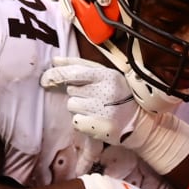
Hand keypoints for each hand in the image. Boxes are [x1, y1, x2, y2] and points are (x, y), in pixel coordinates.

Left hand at [41, 57, 188, 174]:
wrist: (142, 124)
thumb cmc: (122, 96)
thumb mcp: (108, 75)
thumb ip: (82, 66)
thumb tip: (55, 61)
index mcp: (107, 75)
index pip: (74, 72)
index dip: (56, 74)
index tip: (45, 80)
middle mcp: (105, 91)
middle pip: (71, 90)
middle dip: (78, 94)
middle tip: (95, 98)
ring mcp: (102, 110)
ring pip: (72, 105)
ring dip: (80, 108)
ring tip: (97, 110)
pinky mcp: (99, 127)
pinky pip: (76, 121)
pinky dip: (82, 122)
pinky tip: (96, 120)